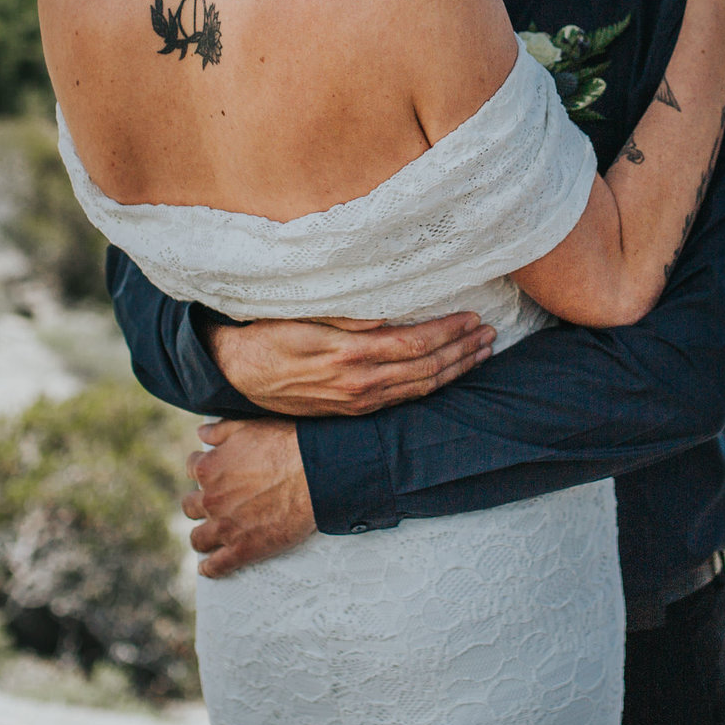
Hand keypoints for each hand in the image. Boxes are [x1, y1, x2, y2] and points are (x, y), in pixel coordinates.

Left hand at [185, 419, 315, 577]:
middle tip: (212, 505)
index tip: (212, 474)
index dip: (202, 470)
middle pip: (190, 506)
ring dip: (201, 536)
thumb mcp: (247, 427)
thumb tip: (202, 433)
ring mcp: (225, 527)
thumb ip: (220, 430)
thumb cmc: (285, 445)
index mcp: (208, 468)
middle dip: (199, 504)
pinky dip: (210, 568)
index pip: (192, 469)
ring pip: (198, 538)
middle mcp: (211, 499)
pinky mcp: (244, 549)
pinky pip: (217, 566)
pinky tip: (208, 567)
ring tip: (208, 537)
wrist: (315, 472)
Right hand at [203, 313, 493, 415]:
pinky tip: (446, 375)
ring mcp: (357, 402)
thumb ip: (344, 316)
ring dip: (454, 371)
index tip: (472, 316)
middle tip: (488, 334)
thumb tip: (384, 313)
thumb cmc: (267, 332)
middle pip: (425, 370)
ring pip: (419, 389)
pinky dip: (431, 387)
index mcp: (349, 356)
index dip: (447, 332)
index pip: (414, 344)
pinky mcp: (352, 410)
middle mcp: (358, 384)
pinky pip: (401, 400)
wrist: (235, 371)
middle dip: (461, 351)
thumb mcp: (300, 316)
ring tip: (480, 353)